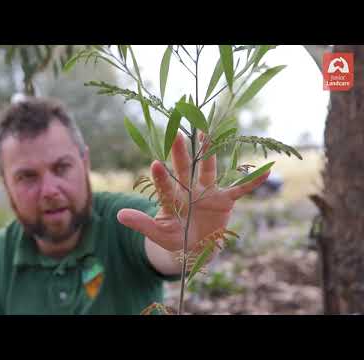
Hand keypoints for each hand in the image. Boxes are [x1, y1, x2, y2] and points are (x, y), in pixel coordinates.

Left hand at [117, 131, 269, 251]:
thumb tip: (118, 216)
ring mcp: (207, 192)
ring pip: (208, 170)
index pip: (165, 186)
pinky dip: (252, 182)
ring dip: (209, 154)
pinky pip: (240, 190)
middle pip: (184, 169)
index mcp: (172, 198)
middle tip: (177, 134)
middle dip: (181, 153)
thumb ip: (141, 223)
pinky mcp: (224, 200)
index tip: (155, 164)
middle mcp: (189, 189)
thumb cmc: (175, 237)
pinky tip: (267, 171)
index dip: (161, 177)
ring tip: (206, 133)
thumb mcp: (158, 232)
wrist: (195, 246)